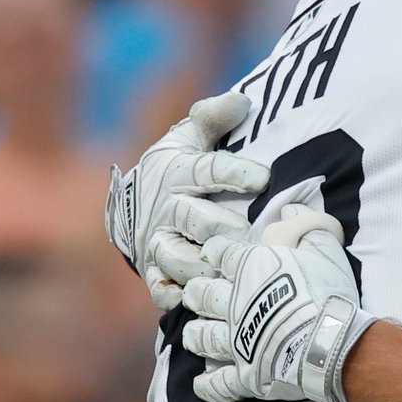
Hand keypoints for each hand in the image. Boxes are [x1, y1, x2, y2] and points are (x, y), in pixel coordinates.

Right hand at [104, 92, 268, 309]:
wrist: (137, 206)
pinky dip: (177, 296)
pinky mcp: (156, 272)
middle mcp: (166, 209)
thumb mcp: (190, 136)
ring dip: (204, 264)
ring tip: (234, 270)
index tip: (264, 176)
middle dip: (221, 226)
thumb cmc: (179, 167)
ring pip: (177, 257)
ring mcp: (159, 243)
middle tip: (252, 233)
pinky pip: (163, 289)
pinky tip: (200, 301)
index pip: (207, 169)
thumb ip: (213, 118)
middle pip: (193, 218)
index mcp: (178, 172)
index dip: (234, 172)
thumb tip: (242, 100)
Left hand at [182, 206, 375, 401]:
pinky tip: (201, 383)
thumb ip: (307, 223)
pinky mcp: (244, 375)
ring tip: (193, 333)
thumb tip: (290, 207)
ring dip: (195, 334)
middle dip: (196, 292)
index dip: (216, 251)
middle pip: (201, 295)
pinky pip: (218, 384)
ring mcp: (236, 342)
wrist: (329, 341)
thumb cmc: (328, 290)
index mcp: (251, 269)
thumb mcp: (324, 244)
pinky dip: (208, 385)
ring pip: (202, 337)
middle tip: (196, 293)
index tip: (214, 253)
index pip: (221, 254)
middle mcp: (234, 304)